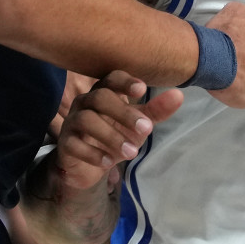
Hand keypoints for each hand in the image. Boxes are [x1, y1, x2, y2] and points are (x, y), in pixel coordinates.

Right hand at [53, 71, 183, 191]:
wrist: (89, 165)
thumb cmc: (115, 135)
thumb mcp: (138, 124)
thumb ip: (156, 111)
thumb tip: (179, 95)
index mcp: (104, 92)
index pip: (111, 78)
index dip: (125, 82)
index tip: (142, 90)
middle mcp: (86, 102)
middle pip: (100, 97)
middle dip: (124, 113)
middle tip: (146, 130)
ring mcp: (72, 121)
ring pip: (86, 120)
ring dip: (111, 136)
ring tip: (132, 153)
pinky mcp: (65, 143)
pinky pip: (74, 144)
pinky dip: (92, 153)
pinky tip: (109, 162)